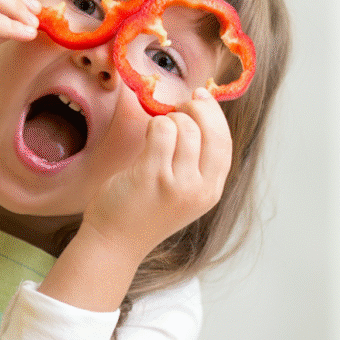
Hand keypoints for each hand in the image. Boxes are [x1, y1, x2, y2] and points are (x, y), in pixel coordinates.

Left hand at [81, 87, 233, 262]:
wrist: (115, 242)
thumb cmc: (144, 211)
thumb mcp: (183, 193)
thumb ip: (195, 162)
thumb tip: (200, 112)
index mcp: (211, 192)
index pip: (225, 144)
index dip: (215, 116)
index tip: (201, 97)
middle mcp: (199, 189)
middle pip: (211, 132)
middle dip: (196, 110)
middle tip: (177, 108)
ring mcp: (177, 184)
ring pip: (184, 127)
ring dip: (168, 120)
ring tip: (156, 132)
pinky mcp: (152, 176)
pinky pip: (161, 130)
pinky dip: (154, 125)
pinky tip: (146, 136)